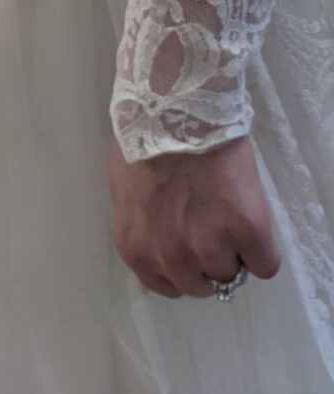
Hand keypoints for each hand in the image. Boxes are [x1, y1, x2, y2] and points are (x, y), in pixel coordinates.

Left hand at [108, 134, 280, 297]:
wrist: (178, 106)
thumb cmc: (146, 137)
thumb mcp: (128, 191)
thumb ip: (141, 227)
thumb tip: (155, 244)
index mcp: (137, 249)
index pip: (167, 286)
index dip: (181, 264)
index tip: (188, 243)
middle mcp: (171, 258)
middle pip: (202, 285)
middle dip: (205, 259)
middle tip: (208, 223)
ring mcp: (210, 247)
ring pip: (232, 273)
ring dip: (233, 249)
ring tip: (225, 208)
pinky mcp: (247, 232)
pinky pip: (265, 263)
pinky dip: (261, 247)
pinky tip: (248, 217)